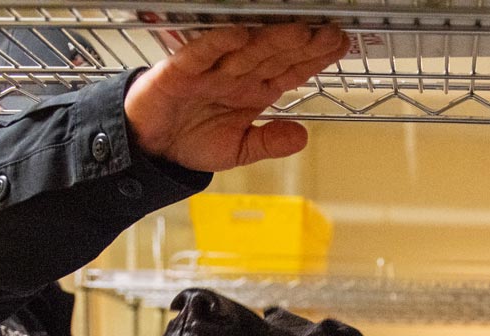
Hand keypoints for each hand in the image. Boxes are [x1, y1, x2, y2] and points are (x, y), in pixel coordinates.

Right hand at [124, 23, 346, 172]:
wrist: (150, 147)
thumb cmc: (190, 140)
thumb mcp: (237, 150)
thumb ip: (268, 142)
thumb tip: (302, 137)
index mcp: (253, 92)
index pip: (290, 71)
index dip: (314, 60)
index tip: (339, 47)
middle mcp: (236, 76)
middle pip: (274, 56)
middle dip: (303, 46)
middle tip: (329, 34)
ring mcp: (211, 70)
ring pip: (246, 51)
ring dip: (272, 40)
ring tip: (299, 31)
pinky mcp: (181, 70)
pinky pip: (201, 53)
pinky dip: (218, 43)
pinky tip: (240, 34)